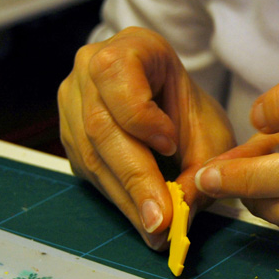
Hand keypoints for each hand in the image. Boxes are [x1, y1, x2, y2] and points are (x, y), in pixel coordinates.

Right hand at [58, 27, 233, 249]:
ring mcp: (72, 104)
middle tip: (161, 220)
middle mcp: (89, 70)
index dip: (141, 115)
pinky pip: (88, 171)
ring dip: (126, 197)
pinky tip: (141, 217)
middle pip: (100, 126)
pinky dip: (118, 198)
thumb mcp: (208, 132)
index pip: (116, 74)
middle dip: (135, 179)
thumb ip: (200, 169)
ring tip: (156, 230)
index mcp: (129, 48)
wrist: (170, 104)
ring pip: (91, 155)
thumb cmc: (189, 110)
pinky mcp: (70, 137)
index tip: (170, 146)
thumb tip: (180, 218)